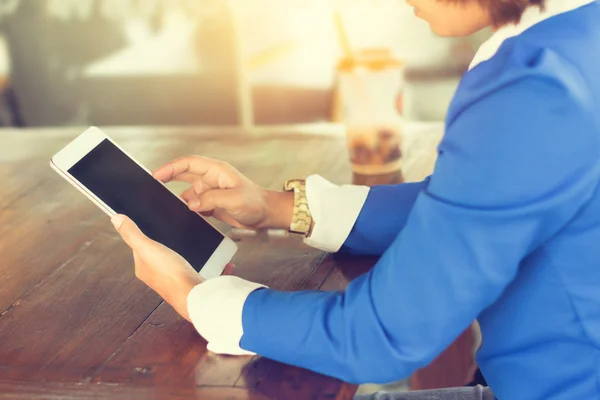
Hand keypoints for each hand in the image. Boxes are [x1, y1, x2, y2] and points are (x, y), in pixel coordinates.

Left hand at [111, 214, 234, 320]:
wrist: (195, 297)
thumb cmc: (171, 276)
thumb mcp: (148, 249)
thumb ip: (132, 234)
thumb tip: (116, 219)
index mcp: (143, 268)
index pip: (139, 246)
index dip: (146, 233)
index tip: (153, 222)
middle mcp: (157, 275)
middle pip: (160, 251)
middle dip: (169, 240)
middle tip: (177, 228)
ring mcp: (174, 278)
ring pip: (179, 259)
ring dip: (188, 251)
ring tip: (196, 240)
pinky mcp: (191, 281)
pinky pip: (198, 267)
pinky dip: (206, 262)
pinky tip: (213, 257)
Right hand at [153, 156, 292, 229]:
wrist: (265, 215)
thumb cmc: (255, 203)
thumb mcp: (234, 200)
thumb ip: (211, 200)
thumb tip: (191, 203)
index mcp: (216, 171)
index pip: (189, 163)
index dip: (171, 167)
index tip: (157, 174)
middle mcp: (210, 179)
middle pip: (183, 174)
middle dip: (167, 177)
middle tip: (151, 183)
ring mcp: (209, 191)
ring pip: (186, 192)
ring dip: (177, 198)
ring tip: (164, 205)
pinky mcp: (210, 204)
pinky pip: (193, 205)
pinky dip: (186, 209)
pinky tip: (180, 216)